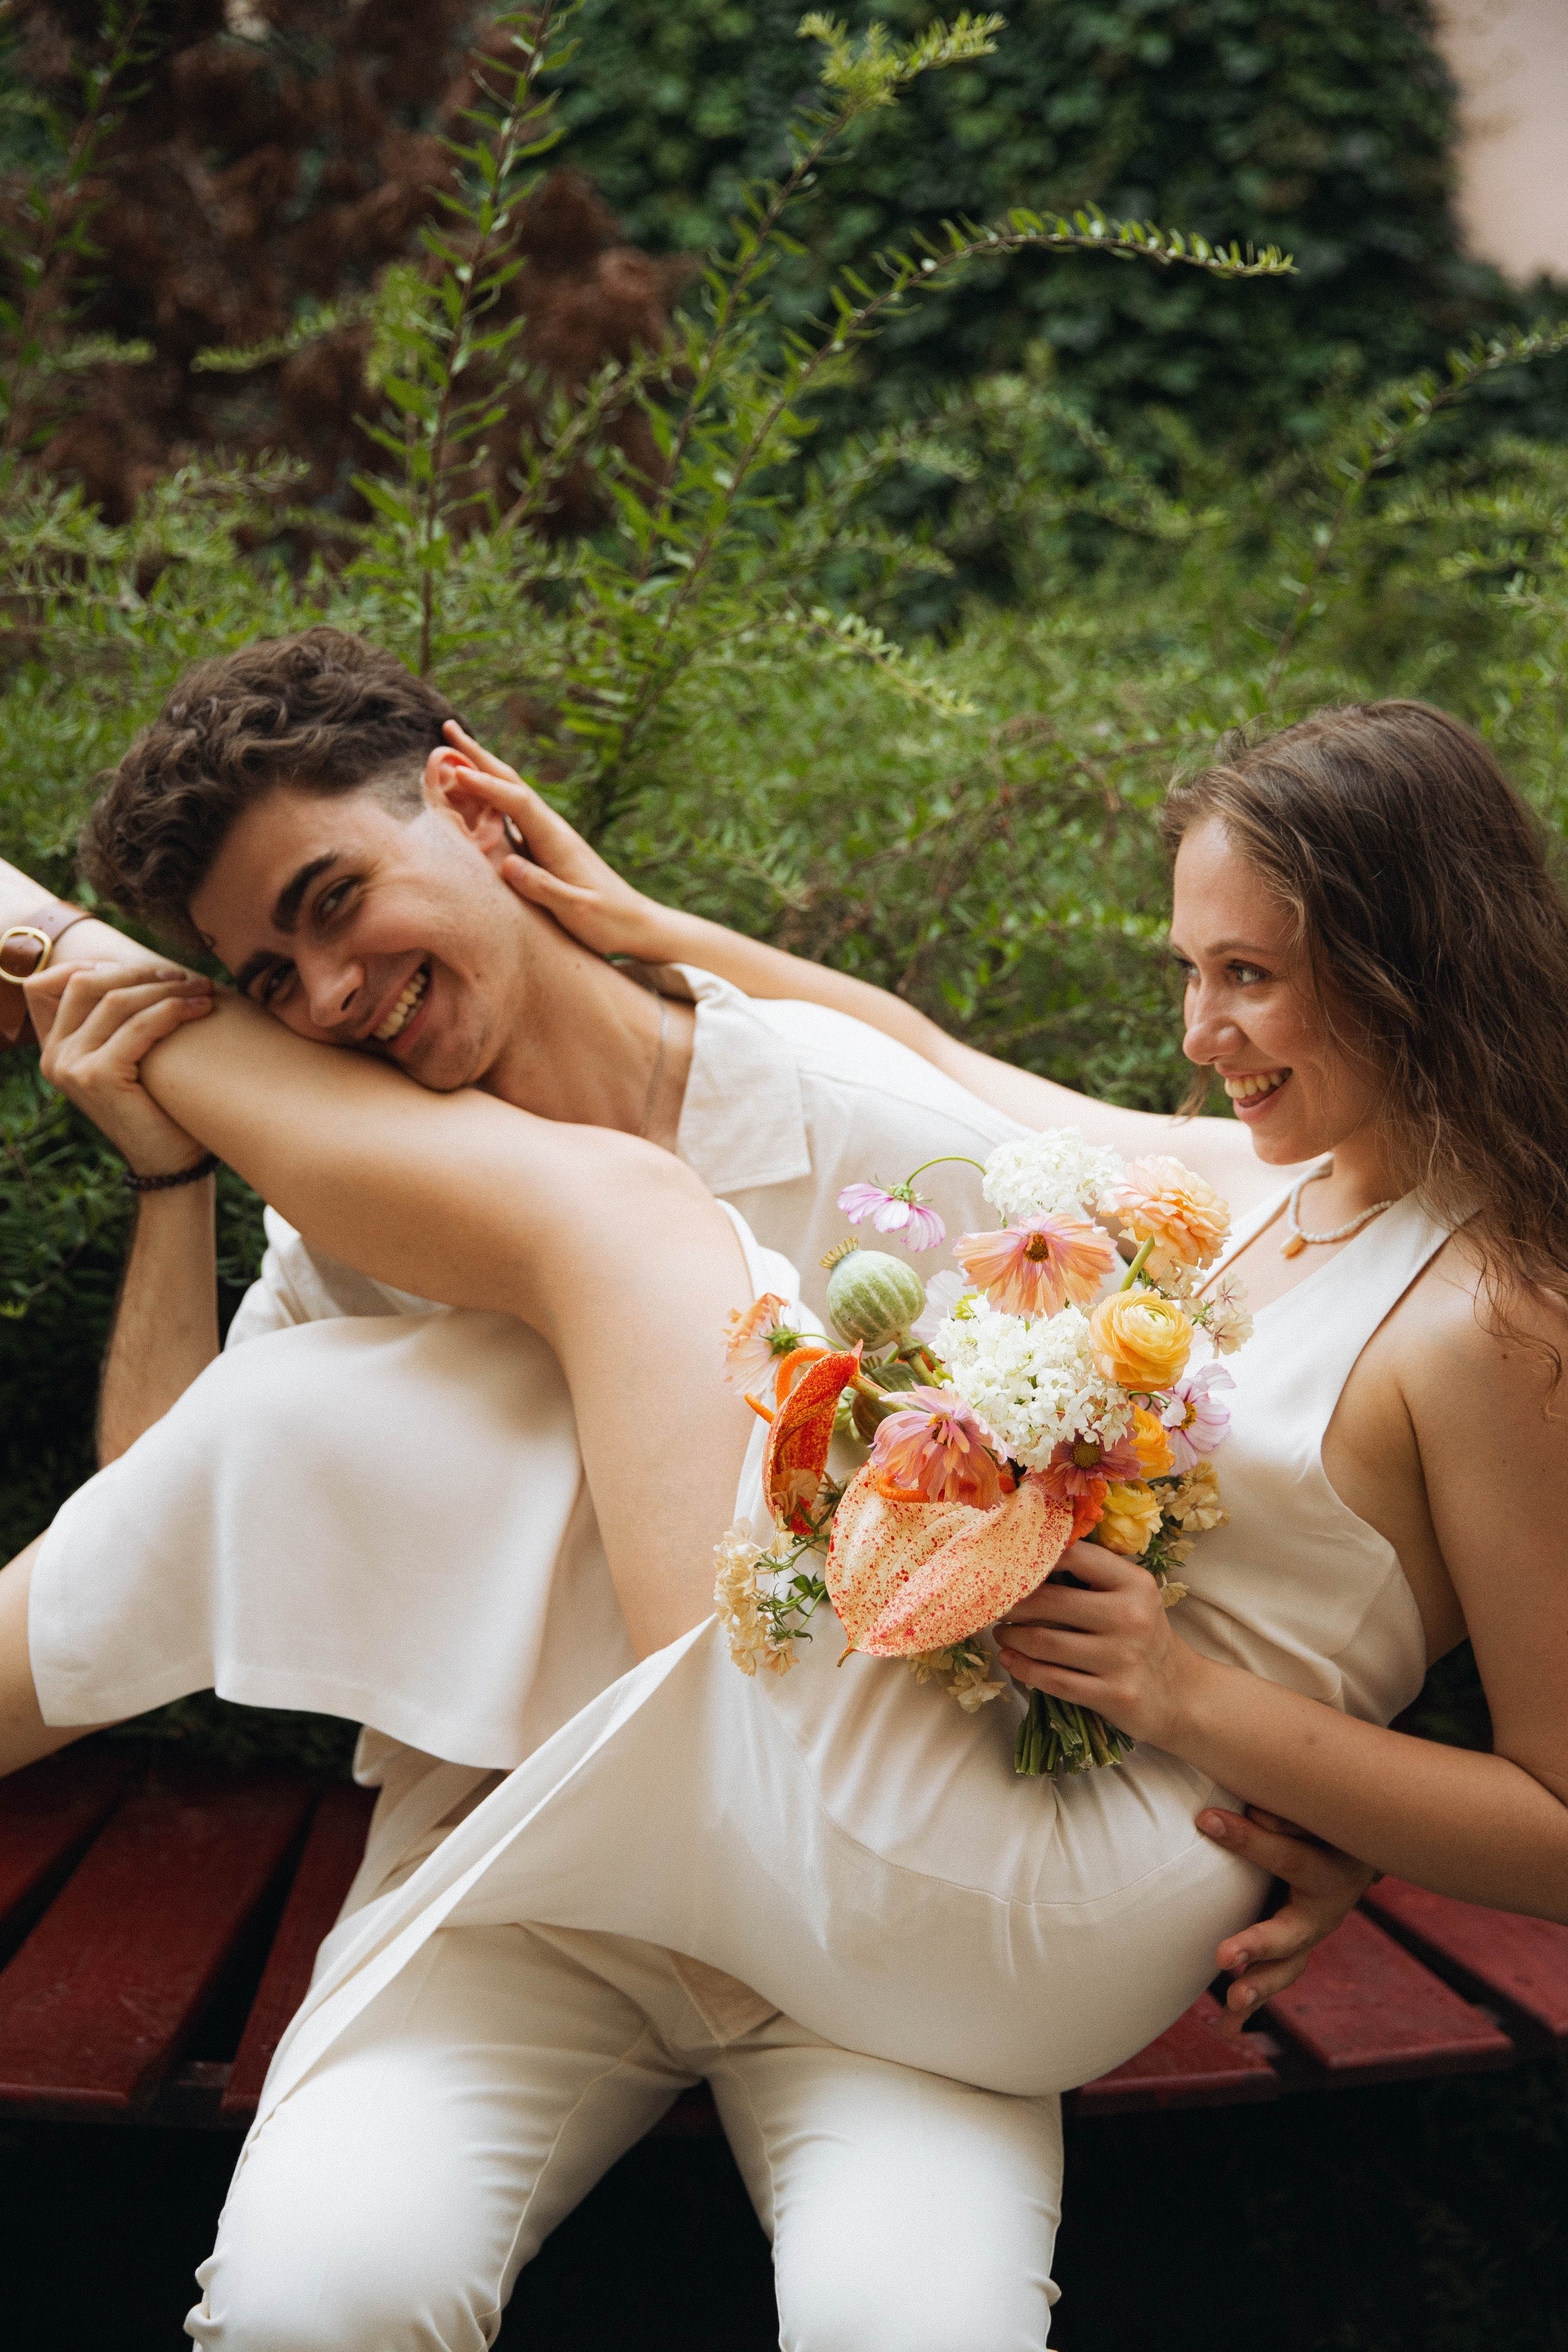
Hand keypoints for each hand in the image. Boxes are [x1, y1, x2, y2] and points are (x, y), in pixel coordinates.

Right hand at [27, 959, 214, 1176]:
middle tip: (182, 976)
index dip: (92, 964)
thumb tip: (147, 969)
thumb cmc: (161, 1106)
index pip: (46, 984)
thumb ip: (120, 1021)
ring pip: (116, 1001)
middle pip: (84, 982)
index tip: (144, 968)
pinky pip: (138, 1027)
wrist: (170, 1162)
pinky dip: (173, 1011)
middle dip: (137, 971)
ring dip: (165, 988)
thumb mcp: (131, 1057)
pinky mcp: (96, 1077)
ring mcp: (70, 1067)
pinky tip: (201, 1009)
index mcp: (55, 1049)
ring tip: (202, 988)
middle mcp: (54, 1056)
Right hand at [440, 721, 683, 962]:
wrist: (638, 925)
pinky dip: (493, 796)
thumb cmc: (608, 921)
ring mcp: (551, 836)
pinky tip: (481, 795)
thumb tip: (508, 865)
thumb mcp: (576, 910)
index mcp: (557, 840)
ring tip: (455, 753)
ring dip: (485, 770)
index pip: (517, 803)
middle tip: (448, 728)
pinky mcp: (549, 848)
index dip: (486, 786)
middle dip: (479, 756)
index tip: (455, 771)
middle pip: (513, 783)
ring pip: (512, 794)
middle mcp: (553, 830)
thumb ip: (543, 888)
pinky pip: (514, 813)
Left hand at [994, 1538, 1195, 1749]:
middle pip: (1049, 1601)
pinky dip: (1022, 1668)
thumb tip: (1026, 1555)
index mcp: (1135, 1583)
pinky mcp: (1113, 1695)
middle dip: (1011, 1604)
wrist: (1180, 1694)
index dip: (1033, 1558)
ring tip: (1002, 1633)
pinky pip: (1052, 1679)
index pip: (1074, 1556)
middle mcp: (1131, 1617)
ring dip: (1011, 1637)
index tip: (1006, 1564)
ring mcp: (1123, 1659)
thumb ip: (1091, 1575)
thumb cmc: (1142, 1636)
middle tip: (994, 1605)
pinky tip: (1009, 1660)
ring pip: (1044, 1642)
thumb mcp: (1131, 1596)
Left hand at [1198, 1804, 1376, 2037]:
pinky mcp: (1291, 1953)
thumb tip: (1248, 1811)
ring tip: (1231, 2003)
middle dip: (1258, 1945)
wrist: (1354, 1854)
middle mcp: (1321, 1913)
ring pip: (1286, 1968)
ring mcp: (1306, 1938)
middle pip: (1291, 1932)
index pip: (1288, 1856)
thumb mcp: (1311, 1813)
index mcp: (1329, 1869)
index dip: (1249, 1839)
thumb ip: (1281, 1813)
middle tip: (1224, 1956)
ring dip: (1257, 1987)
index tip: (1206, 1820)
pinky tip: (1226, 2029)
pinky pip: (1272, 1981)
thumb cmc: (1321, 1822)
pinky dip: (1250, 2008)